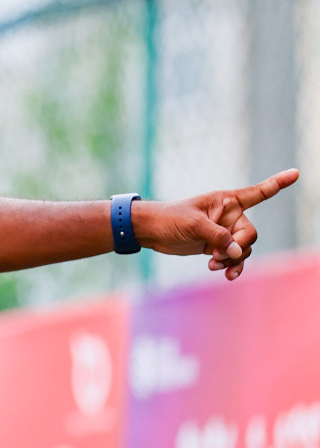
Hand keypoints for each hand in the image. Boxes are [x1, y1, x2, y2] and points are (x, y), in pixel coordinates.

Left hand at [136, 169, 297, 279]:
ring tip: (214, 266)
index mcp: (226, 201)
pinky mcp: (216, 245)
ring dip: (232, 260)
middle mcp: (229, 215)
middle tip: (218, 255)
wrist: (151, 231)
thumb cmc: (170, 219)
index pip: (257, 192)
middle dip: (238, 247)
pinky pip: (233, 258)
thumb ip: (218, 237)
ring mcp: (224, 231)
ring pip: (243, 249)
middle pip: (249, 234)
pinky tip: (224, 274)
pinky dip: (231, 266)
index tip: (295, 173)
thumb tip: (236, 252)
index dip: (277, 183)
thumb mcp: (193, 225)